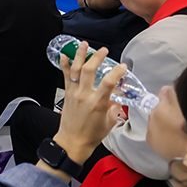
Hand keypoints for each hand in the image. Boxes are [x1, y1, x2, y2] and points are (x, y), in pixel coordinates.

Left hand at [54, 46, 122, 162]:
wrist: (73, 141)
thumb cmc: (92, 134)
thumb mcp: (110, 122)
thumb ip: (115, 108)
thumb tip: (119, 97)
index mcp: (98, 103)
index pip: (108, 83)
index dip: (116, 72)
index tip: (122, 66)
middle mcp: (84, 95)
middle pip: (89, 70)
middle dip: (97, 57)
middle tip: (103, 50)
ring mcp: (74, 93)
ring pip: (76, 70)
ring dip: (80, 55)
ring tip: (84, 44)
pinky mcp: (67, 93)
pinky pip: (65, 76)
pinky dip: (65, 65)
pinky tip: (65, 55)